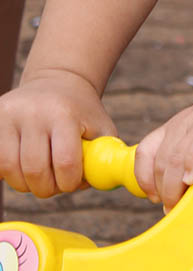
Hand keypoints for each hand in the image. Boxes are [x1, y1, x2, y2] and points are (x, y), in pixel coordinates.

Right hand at [0, 71, 116, 196]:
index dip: (70, 182)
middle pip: (35, 170)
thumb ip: (105, 157)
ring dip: (25, 184)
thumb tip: (93, 184)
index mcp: (64, 114)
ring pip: (10, 170)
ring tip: (39, 176)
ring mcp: (9, 114)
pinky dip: (8, 173)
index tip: (72, 182)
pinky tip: (22, 167)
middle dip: (47, 188)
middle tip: (54, 184)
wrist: (57, 81)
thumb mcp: (102, 128)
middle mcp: (33, 112)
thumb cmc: (82, 112)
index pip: (65, 162)